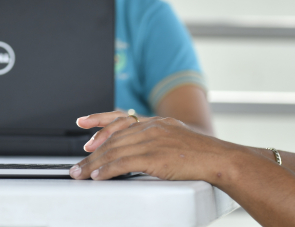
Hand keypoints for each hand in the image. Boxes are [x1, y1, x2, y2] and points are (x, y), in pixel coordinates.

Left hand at [69, 116, 232, 180]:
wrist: (218, 158)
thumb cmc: (202, 153)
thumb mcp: (177, 137)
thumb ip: (158, 139)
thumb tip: (140, 150)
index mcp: (157, 122)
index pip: (121, 118)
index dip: (100, 120)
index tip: (84, 122)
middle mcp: (152, 127)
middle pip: (113, 139)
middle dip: (91, 153)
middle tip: (77, 166)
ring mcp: (153, 141)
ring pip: (114, 151)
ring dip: (94, 165)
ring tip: (81, 174)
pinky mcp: (154, 157)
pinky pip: (123, 163)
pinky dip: (107, 170)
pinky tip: (98, 177)